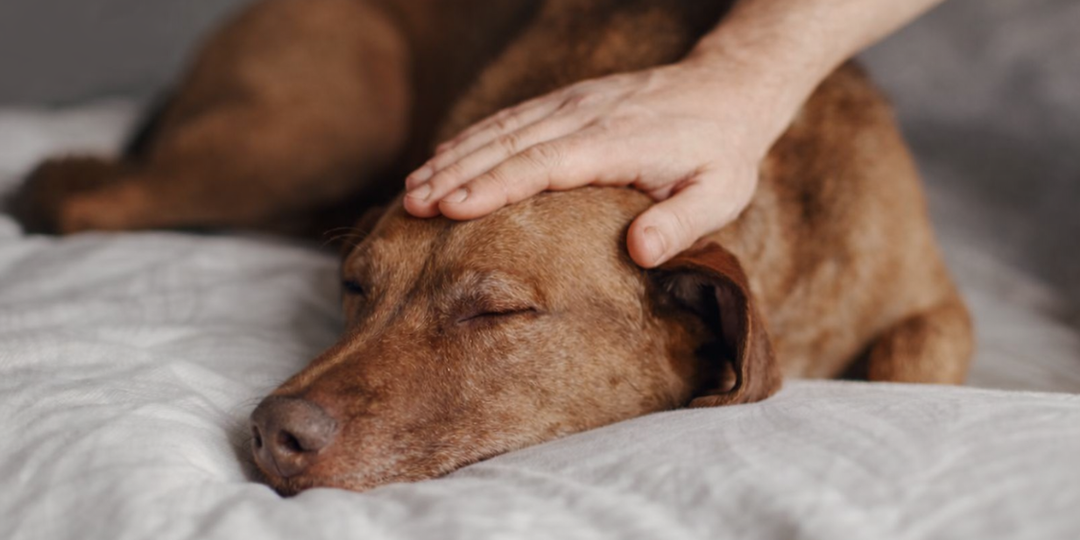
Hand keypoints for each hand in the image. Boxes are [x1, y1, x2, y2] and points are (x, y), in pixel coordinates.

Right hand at [403, 57, 786, 267]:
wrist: (728, 90)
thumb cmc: (722, 153)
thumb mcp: (720, 194)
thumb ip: (681, 224)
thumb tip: (640, 253)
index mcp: (616, 143)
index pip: (542, 164)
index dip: (494, 186)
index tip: (451, 209)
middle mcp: (585, 117)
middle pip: (508, 144)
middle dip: (455, 175)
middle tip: (412, 206)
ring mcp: (573, 104)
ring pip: (502, 128)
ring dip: (454, 156)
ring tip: (413, 188)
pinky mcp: (569, 100)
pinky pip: (512, 118)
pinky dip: (473, 138)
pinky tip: (445, 157)